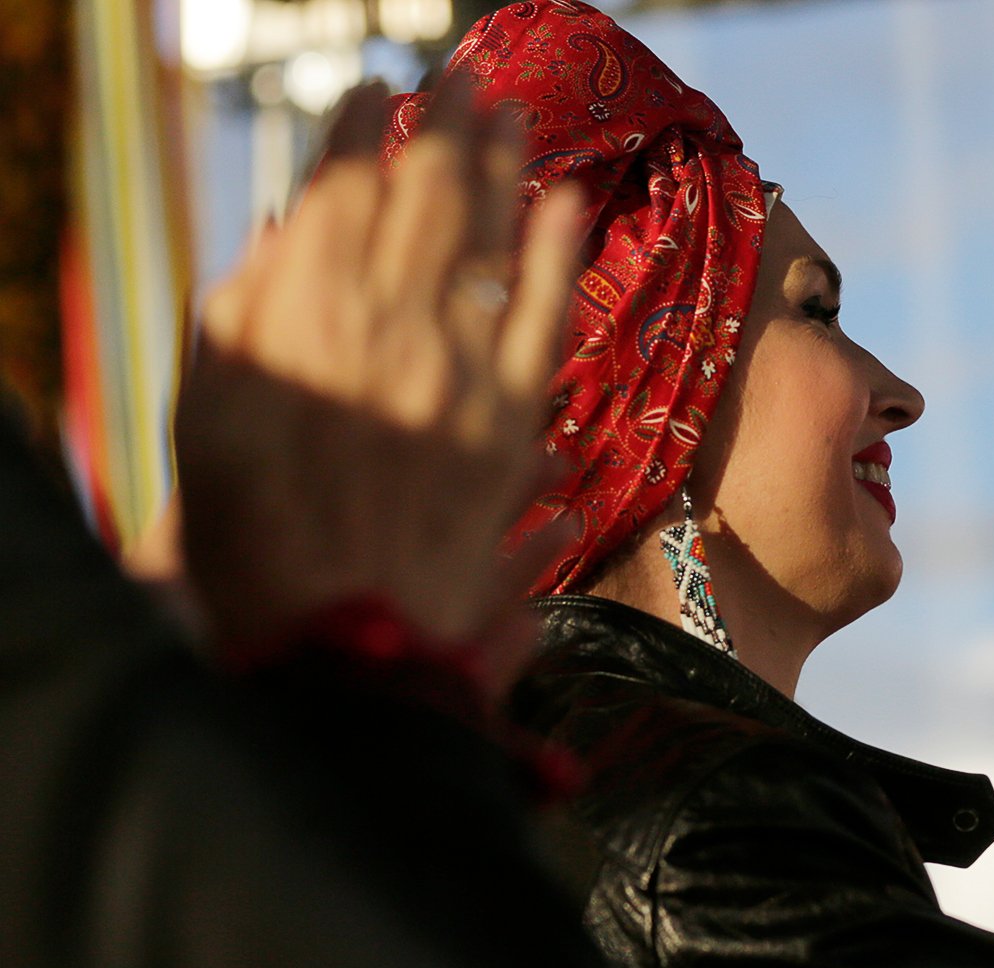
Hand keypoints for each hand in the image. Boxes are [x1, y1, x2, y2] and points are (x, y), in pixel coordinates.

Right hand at [174, 79, 584, 670]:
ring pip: (481, 245)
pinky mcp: (509, 422)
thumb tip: (287, 241)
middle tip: (463, 79)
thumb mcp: (206, 416)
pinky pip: (539, 319)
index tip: (374, 95)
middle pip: (420, 205)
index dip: (360, 139)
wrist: (340, 640)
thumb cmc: (253, 539)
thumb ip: (244, 319)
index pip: (339, 199)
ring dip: (499, 168)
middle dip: (442, 131)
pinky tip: (565, 204)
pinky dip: (552, 256)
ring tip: (510, 112)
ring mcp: (455, 374)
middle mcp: (384, 332)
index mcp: (300, 322)